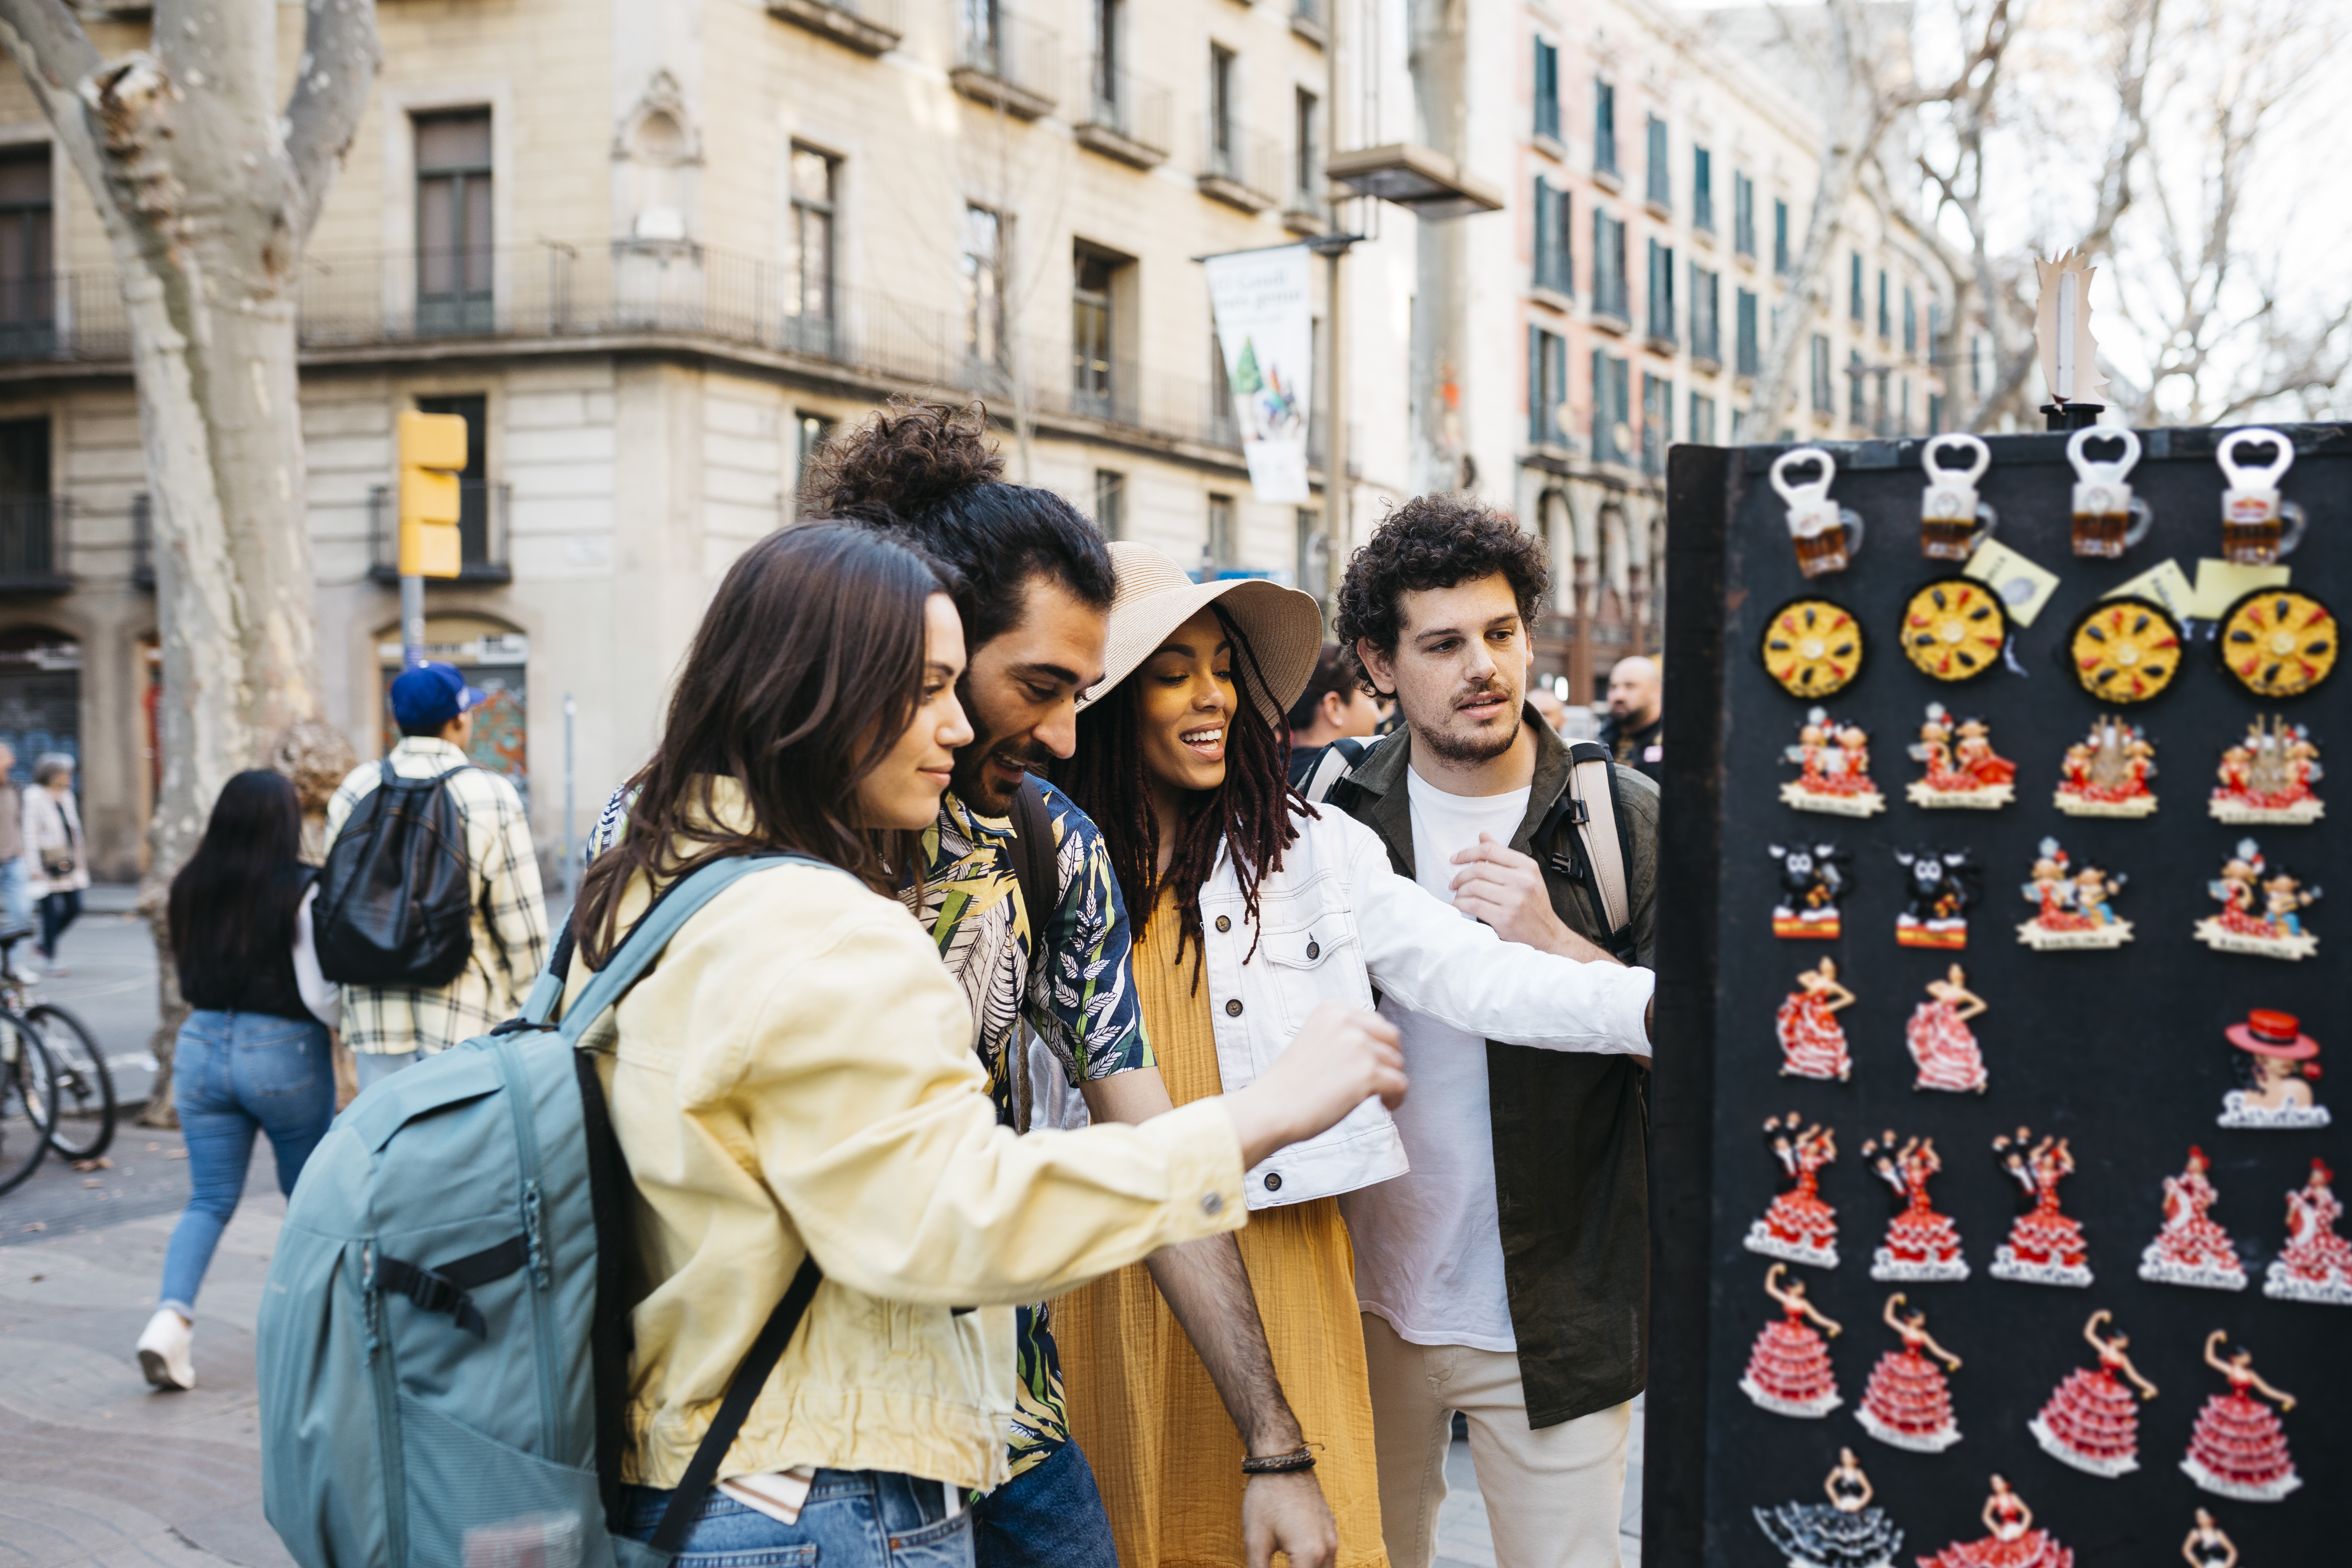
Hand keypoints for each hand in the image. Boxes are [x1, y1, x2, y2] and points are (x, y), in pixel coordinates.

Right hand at [1223, 1001, 1404, 1168]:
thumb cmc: (1290, 1083)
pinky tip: (1383, 1106)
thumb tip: (1381, 1046)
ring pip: (1397, 1063)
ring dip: (1391, 1082)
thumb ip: (1344, 1035)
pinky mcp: (1367, 1073)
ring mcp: (1358, 1046)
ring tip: (1376, 1097)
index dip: (1379, 1046)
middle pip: (1392, 1039)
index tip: (1371, 1064)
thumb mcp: (1316, 1040)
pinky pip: (1400, 1084)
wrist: (1271, 1108)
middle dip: (1390, 1060)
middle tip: (1379, 1081)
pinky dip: (1397, 1099)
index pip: (1376, 1022)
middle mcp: (1347, 1022)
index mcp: (1333, 1010)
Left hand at [1241, 1468, 1336, 1567]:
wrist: (1282, 1459)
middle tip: (1276, 1567)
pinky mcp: (1331, 1530)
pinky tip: (1297, 1565)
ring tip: (1286, 1565)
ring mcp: (1332, 1538)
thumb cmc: (1265, 1497)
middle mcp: (1328, 1549)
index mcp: (1309, 1555)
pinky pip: (1328, 1561)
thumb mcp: (1255, 1541)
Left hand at [1450, 833, 1619, 963]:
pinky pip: (1473, 905)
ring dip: (1460, 891)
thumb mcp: (1524, 875)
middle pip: (1479, 869)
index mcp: (1527, 866)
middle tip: (1453, 883)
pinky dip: (1461, 904)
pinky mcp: (1505, 919)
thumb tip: (1482, 836)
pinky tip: (1459, 905)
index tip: (1454, 859)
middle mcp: (1523, 881)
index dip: (1467, 852)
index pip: (1490, 850)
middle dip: (1460, 876)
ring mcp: (1514, 901)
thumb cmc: (1532, 904)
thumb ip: (1502, 856)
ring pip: (1474, 887)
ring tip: (1458, 895)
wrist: (1547, 935)